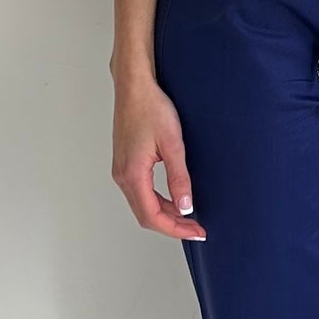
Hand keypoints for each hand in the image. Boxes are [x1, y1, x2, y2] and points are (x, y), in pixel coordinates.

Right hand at [113, 77, 206, 239]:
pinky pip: (140, 192)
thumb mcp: (172, 144)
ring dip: (165, 214)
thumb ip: (179, 178)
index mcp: (132, 173)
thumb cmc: (151, 108)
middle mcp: (122, 176)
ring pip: (142, 204)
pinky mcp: (125, 163)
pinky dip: (157, 201)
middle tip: (196, 228)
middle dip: (172, 226)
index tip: (196, 231)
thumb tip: (185, 207)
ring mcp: (121, 170)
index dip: (175, 229)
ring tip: (189, 216)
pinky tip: (174, 198)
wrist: (135, 87)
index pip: (152, 216)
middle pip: (145, 215)